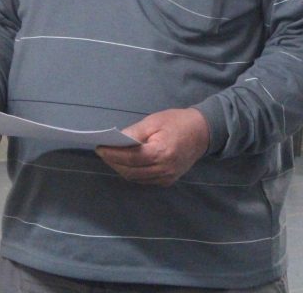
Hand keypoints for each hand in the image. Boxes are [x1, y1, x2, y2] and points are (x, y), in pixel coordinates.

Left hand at [95, 108, 209, 185]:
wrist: (202, 133)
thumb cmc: (177, 122)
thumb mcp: (154, 121)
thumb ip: (134, 132)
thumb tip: (116, 140)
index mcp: (161, 152)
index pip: (130, 158)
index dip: (112, 154)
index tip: (99, 148)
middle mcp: (164, 169)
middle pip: (131, 171)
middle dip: (114, 162)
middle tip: (103, 152)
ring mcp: (167, 177)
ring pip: (136, 178)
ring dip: (121, 169)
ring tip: (111, 158)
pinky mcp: (168, 181)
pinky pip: (145, 180)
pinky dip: (133, 173)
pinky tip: (126, 163)